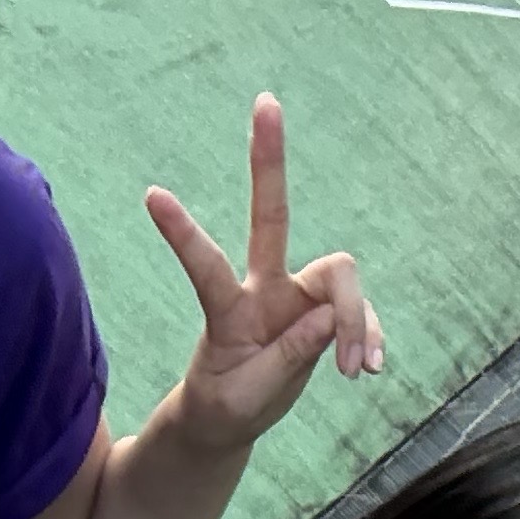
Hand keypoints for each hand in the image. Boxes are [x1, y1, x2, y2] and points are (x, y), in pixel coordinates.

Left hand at [147, 93, 384, 452]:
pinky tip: (368, 369)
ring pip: (339, 277)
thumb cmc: (226, 405)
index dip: (184, 234)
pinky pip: (358, 314)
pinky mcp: (322, 311)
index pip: (207, 267)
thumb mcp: (246, 398)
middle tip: (265, 100)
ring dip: (357, 321)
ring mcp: (296, 295)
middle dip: (268, 161)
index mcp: (228, 310)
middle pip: (271, 214)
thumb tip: (330, 320)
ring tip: (357, 370)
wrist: (230, 418)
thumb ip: (287, 360)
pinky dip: (368, 337)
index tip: (151, 195)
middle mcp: (263, 288)